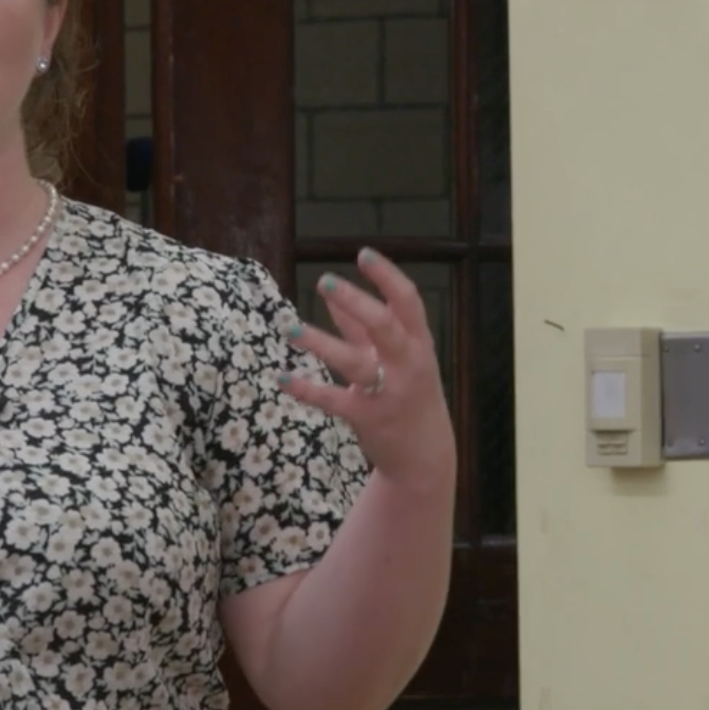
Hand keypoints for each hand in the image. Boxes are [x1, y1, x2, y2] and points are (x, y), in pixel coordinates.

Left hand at [282, 249, 456, 500]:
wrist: (425, 456)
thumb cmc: (409, 394)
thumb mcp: (396, 358)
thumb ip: (362, 328)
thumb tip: (332, 295)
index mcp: (418, 343)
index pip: (408, 302)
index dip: (387, 276)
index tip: (363, 254)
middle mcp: (407, 364)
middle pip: (384, 326)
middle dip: (355, 301)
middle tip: (324, 281)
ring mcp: (388, 392)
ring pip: (354, 363)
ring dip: (321, 344)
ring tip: (291, 329)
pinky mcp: (368, 418)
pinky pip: (334, 400)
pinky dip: (308, 389)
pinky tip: (284, 378)